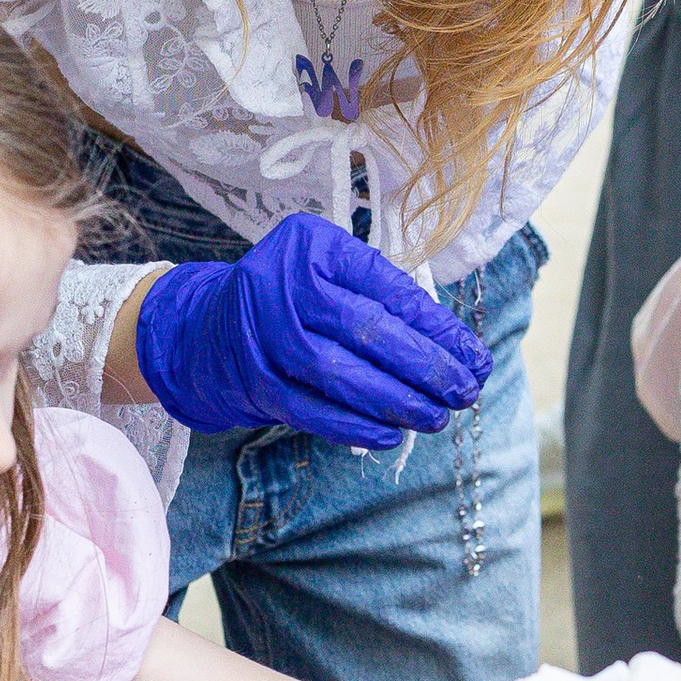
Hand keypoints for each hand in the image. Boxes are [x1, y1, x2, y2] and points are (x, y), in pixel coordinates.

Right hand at [131, 215, 487, 444]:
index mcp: (313, 247)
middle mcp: (285, 287)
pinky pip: (315, 411)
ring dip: (398, 401)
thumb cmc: (290, 295)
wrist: (207, 328)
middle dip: (426, 366)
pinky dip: (357, 426)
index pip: (387, 289)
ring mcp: (268, 338)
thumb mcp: (329, 268)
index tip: (472, 354)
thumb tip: (451, 344)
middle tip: (465, 389)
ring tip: (437, 415)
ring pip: (344, 376)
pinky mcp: (259, 383)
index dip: (436, 327)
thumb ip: (380, 292)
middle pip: (369, 331)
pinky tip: (392, 432)